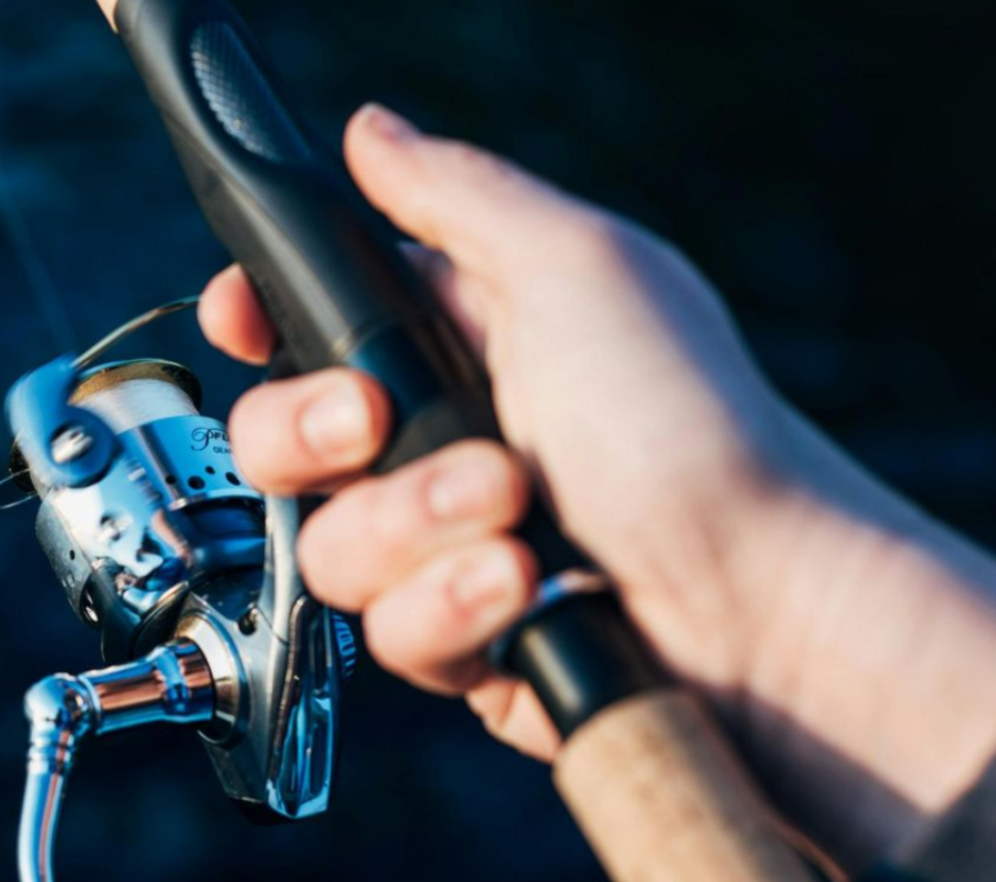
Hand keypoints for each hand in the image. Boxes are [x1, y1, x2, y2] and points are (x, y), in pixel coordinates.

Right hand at [200, 103, 995, 869]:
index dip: (258, 319)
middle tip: (382, 423)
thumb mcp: (575, 269)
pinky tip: (527, 588)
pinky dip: (455, 609)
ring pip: (330, 548)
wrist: (754, 602)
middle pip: (277, 440)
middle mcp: (436, 442)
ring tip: (515, 515)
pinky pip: (389, 633)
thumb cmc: (690, 425)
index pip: (308, 322)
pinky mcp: (460, 636)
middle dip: (317, 434)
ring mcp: (444, 545)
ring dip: (416, 528)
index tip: (241, 317)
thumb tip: (371, 131)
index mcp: (455, 340)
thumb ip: (454, 195)